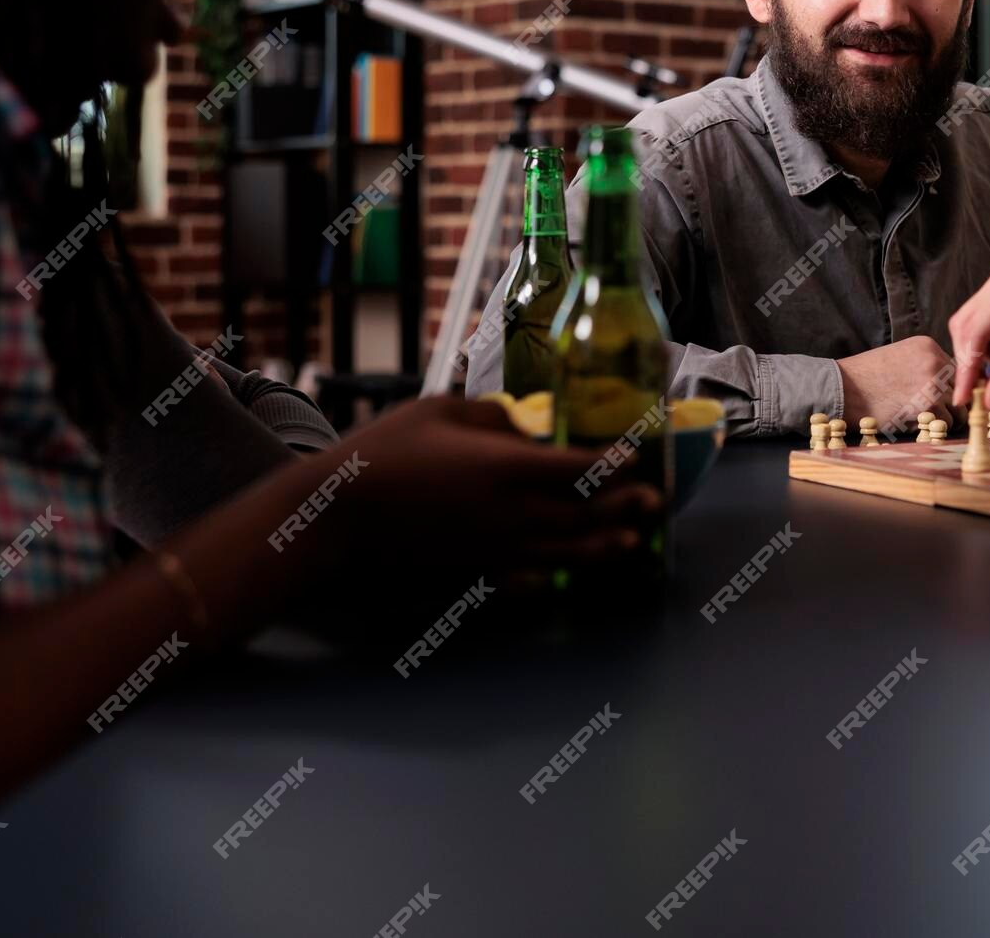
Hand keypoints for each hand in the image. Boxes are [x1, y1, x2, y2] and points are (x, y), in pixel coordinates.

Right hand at [329, 395, 663, 574]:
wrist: (334, 519)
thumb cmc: (383, 453)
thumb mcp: (440, 411)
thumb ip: (494, 415)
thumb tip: (528, 422)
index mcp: (507, 469)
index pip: (581, 467)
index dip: (617, 462)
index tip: (638, 452)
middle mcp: (513, 516)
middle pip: (586, 514)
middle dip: (625, 506)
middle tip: (655, 499)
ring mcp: (496, 551)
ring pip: (567, 551)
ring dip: (606, 545)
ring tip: (634, 540)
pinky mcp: (475, 574)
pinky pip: (530, 579)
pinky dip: (558, 573)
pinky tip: (570, 569)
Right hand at [836, 336, 955, 435]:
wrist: (844, 390)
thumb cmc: (868, 378)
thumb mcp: (901, 358)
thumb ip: (927, 366)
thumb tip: (954, 386)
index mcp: (929, 346)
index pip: (957, 371)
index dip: (950, 388)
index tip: (939, 399)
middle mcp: (935, 361)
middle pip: (962, 389)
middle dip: (951, 404)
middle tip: (933, 413)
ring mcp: (934, 383)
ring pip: (959, 409)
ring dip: (945, 419)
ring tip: (922, 419)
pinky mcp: (928, 405)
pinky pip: (947, 423)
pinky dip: (934, 428)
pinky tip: (915, 424)